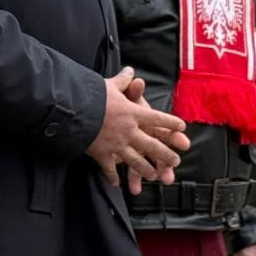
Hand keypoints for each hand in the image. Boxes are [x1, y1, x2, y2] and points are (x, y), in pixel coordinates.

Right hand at [88, 67, 188, 189]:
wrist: (73, 111)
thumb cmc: (92, 96)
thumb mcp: (109, 86)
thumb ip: (123, 81)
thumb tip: (130, 71)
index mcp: (133, 113)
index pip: (157, 118)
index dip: (170, 122)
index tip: (181, 127)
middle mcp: (129, 131)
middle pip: (152, 146)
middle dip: (165, 155)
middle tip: (175, 162)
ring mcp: (117, 145)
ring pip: (136, 161)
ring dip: (146, 170)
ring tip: (154, 176)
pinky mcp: (102, 155)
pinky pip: (109, 169)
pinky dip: (112, 177)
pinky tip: (116, 184)